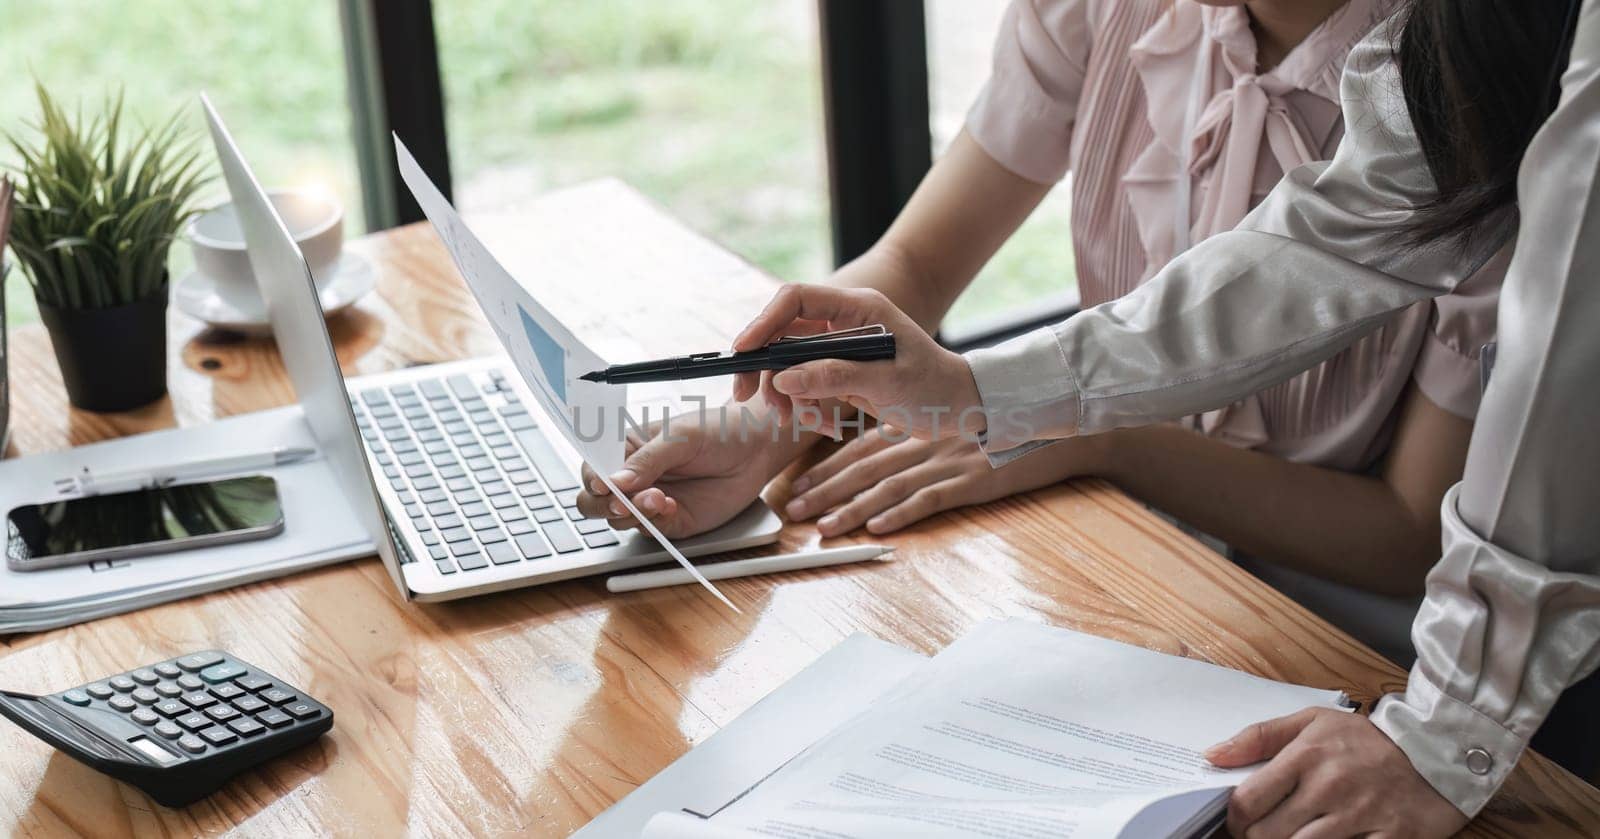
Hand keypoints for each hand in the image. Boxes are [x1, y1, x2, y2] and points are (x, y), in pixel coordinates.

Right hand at [575, 411, 786, 538]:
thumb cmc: (717, 430)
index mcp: (626, 449)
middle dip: (603, 505)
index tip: (603, 484)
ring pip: (618, 520)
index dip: (591, 479)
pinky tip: (671, 506)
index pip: (591, 468)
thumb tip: (614, 480)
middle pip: (593, 501)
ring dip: (632, 513)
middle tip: (623, 501)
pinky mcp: (671, 521)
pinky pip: (650, 530)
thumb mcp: (680, 436)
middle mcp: (633, 478)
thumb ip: (647, 459)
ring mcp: (649, 501)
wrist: (757, 448)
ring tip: (658, 498)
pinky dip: (655, 522)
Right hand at [731, 285, 983, 439]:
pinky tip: (823, 426)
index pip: (795, 300)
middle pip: (782, 333)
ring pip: (788, 363)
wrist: (957, 408)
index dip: (764, 322)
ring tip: (796, 421)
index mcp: (857, 307)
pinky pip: (804, 384)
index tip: (742, 352)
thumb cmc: (933, 387)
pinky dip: (805, 407)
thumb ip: (834, 376)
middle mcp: (843, 321)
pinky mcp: (838, 371)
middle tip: (745, 396)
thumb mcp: (886, 381)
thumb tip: (783, 378)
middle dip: (762, 366)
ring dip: (784, 393)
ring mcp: (838, 346)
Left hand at [785, 431, 1108, 536]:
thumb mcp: (949, 425)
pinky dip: (902, 513)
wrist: (1050, 424)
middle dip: (824, 490)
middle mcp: (924, 441)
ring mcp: (947, 461)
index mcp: (916, 427)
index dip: (826, 467)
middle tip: (792, 510)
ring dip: (853, 508)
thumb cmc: (999, 428)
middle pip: (864, 468)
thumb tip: (877, 453)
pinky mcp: (972, 481)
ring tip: (824, 527)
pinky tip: (878, 529)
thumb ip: (913, 435)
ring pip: (889, 486)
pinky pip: (931, 499)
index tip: (797, 484)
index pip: (860, 447)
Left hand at [1206, 707, 1466, 838]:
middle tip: (1263, 832)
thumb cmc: (1367, 739)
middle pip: (1268, 835)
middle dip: (1257, 838)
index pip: (1248, 800)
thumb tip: (1212, 755)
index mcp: (1306, 756)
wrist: (1437, 749)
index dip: (1234, 819)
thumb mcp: (1312, 721)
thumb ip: (1259, 737)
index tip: (1238, 821)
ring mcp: (1360, 816)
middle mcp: (1329, 788)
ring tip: (1291, 835)